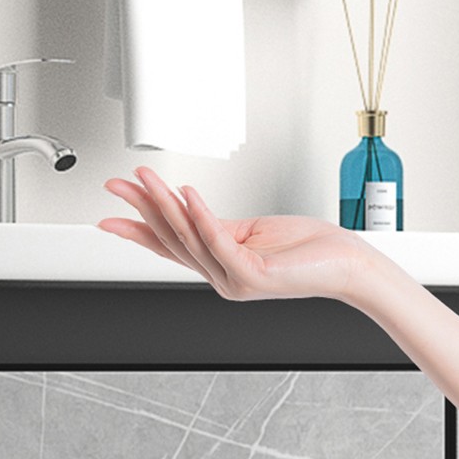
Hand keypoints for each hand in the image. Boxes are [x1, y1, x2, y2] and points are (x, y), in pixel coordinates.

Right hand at [99, 166, 379, 303]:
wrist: (349, 266)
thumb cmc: (308, 249)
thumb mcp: (250, 232)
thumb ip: (217, 226)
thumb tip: (185, 205)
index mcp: (218, 266)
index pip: (168, 246)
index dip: (136, 230)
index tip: (109, 217)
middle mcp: (221, 278)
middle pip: (171, 238)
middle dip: (140, 207)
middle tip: (117, 184)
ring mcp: (235, 280)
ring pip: (189, 237)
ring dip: (163, 203)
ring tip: (146, 178)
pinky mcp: (253, 275)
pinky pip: (219, 240)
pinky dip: (201, 215)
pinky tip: (187, 194)